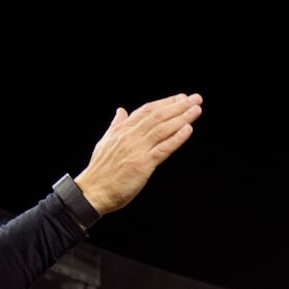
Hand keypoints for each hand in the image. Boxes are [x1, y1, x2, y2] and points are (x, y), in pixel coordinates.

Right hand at [73, 93, 203, 215]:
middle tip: (195, 99)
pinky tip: (188, 129)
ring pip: (162, 129)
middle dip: (178, 106)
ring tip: (196, 109)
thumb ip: (116, 125)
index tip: (180, 97)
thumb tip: (121, 111)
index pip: (147, 110)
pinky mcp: (143, 164)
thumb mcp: (106, 141)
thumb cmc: (101, 170)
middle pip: (158, 116)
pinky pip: (163, 149)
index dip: (165, 102)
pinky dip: (176, 138)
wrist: (93, 190)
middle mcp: (131, 136)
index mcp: (123, 130)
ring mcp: (137, 149)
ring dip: (181, 118)